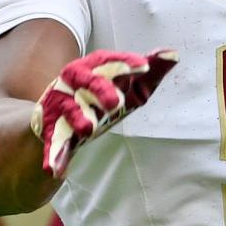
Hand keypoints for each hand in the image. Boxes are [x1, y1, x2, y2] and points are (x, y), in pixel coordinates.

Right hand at [31, 48, 177, 176]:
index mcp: (94, 67)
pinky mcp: (51, 127)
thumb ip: (152, 71)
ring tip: (88, 130)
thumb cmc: (103, 94)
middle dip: (100, 89)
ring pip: (68, 109)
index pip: (109, 61)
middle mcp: (74, 81)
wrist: (61, 114)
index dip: (126, 62)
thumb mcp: (130, 85)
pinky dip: (53, 155)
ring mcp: (60, 103)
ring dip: (77, 118)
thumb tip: (173, 54)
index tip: (144, 66)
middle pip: (87, 81)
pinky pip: (53, 142)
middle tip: (116, 103)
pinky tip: (55, 170)